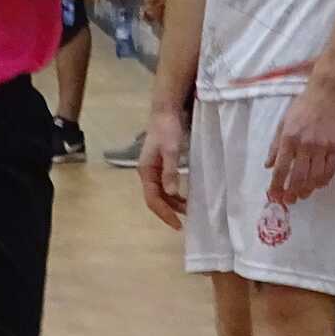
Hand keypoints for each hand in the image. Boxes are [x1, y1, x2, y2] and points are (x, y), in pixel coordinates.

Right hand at [137, 103, 188, 228]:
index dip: (164, 213)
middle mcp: (147, 173)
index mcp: (146, 171)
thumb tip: (172, 194)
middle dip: (169, 211)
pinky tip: (184, 197)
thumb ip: (170, 171)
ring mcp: (153, 170)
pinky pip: (165, 185)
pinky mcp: (161, 165)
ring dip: (173, 204)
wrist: (166, 111)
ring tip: (188, 211)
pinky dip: (174, 194)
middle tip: (184, 223)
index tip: (177, 224)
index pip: (153, 199)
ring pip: (161, 193)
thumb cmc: (167, 129)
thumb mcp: (171, 150)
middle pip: (156, 199)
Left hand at [266, 75, 334, 204]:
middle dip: (292, 193)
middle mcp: (305, 144)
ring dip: (308, 190)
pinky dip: (324, 181)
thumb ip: (275, 146)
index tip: (274, 196)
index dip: (277, 186)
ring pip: (315, 177)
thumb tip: (268, 166)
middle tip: (290, 200)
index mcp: (289, 138)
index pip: (281, 169)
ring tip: (303, 195)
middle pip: (298, 177)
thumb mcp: (283, 123)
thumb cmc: (302, 107)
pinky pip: (330, 170)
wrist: (327, 94)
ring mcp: (322, 146)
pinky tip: (318, 184)